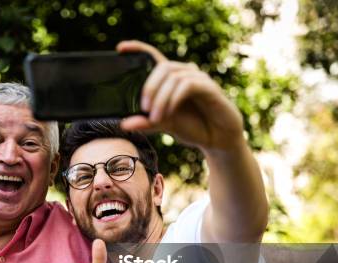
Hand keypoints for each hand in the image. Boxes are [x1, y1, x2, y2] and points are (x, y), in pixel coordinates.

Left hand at [117, 40, 243, 151]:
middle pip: (162, 66)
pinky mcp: (208, 87)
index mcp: (171, 79)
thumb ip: (146, 123)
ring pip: (173, 77)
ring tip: (156, 117)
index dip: (139, 48)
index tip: (120, 48)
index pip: (154, 57)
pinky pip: (187, 85)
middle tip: (144, 108)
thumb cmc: (193, 127)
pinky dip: (174, 98)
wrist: (218, 139)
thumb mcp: (165, 125)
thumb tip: (124, 124)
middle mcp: (184, 73)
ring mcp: (198, 78)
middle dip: (149, 86)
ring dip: (161, 98)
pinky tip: (170, 111)